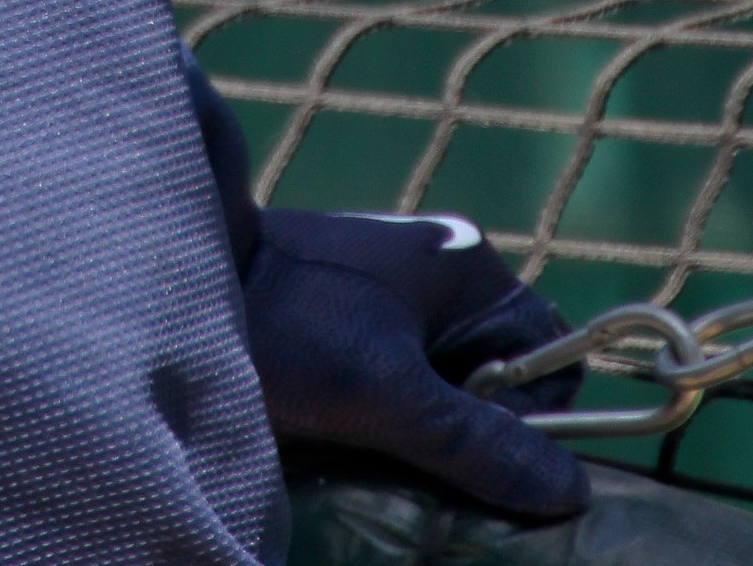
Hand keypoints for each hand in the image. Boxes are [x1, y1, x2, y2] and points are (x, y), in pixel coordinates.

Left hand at [240, 209, 588, 520]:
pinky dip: (393, 420)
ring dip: (431, 435)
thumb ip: (476, 441)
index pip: (550, 353)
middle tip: (429, 468)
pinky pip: (405, 382)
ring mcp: (393, 293)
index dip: (532, 415)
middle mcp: (438, 271)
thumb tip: (572, 488)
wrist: (180, 281)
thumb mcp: (386, 394)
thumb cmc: (286, 326)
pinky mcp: (353, 320)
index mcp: (464, 264)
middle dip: (478, 433)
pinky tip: (357, 443)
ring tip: (384, 458)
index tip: (477, 450)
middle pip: (500, 376)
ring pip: (450, 386)